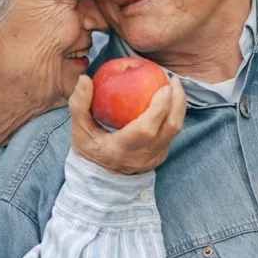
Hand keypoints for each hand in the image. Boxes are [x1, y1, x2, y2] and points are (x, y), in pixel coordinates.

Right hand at [68, 74, 185, 174]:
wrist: (100, 179)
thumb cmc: (89, 150)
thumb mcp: (79, 129)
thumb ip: (79, 104)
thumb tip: (84, 79)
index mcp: (121, 150)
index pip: (146, 129)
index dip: (159, 107)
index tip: (164, 87)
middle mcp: (142, 156)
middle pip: (170, 128)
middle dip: (177, 101)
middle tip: (172, 80)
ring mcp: (154, 158)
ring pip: (176, 131)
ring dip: (179, 106)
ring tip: (173, 85)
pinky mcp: (160, 155)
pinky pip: (172, 132)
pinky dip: (173, 114)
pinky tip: (169, 99)